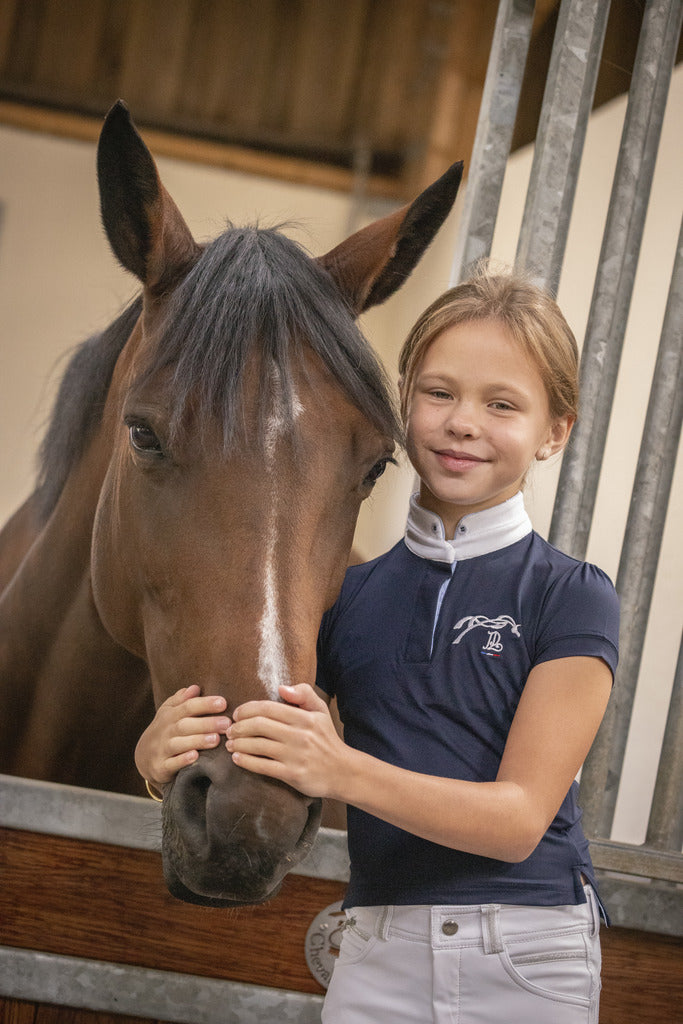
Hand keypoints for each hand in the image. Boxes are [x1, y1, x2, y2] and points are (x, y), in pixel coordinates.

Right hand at [134, 685, 230, 788]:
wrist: (143, 757)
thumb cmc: (164, 730)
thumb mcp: (169, 712)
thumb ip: (181, 700)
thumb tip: (195, 687)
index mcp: (170, 715)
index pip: (188, 706)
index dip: (205, 704)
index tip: (223, 702)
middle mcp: (165, 731)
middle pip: (185, 725)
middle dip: (206, 723)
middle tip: (226, 723)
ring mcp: (161, 749)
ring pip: (179, 744)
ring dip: (197, 741)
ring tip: (216, 739)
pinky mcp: (160, 767)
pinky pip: (170, 764)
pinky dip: (182, 760)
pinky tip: (195, 756)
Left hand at [226, 684, 348, 798]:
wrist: (343, 771)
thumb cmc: (327, 739)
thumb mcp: (321, 711)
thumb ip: (304, 693)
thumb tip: (281, 688)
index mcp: (305, 718)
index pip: (268, 708)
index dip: (247, 709)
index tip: (237, 714)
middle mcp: (300, 735)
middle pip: (259, 726)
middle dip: (238, 727)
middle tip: (229, 730)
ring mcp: (295, 756)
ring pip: (258, 746)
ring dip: (238, 744)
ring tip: (230, 744)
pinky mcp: (292, 774)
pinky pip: (262, 766)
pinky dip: (245, 761)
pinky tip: (236, 758)